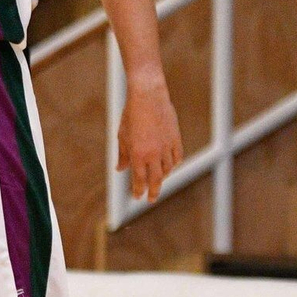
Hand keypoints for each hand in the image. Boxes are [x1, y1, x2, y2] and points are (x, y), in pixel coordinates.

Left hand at [117, 77, 181, 202]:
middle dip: (153, 191)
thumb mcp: (122, 135)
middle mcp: (153, 154)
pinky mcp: (176, 139)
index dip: (139, 190)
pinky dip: (173, 164)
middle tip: (151, 199)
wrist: (148, 96)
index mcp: (138, 154)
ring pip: (168, 169)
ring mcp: (166, 147)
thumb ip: (122, 155)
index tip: (138, 197)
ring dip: (162, 176)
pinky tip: (169, 166)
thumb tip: (120, 170)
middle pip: (156, 180)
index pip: (139, 179)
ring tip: (157, 179)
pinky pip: (177, 158)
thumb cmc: (131, 115)